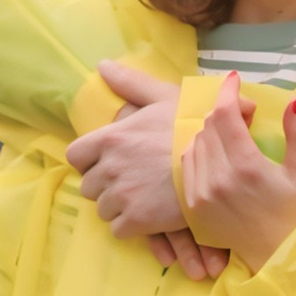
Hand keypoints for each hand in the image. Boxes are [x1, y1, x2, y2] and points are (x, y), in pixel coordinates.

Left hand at [68, 67, 227, 281]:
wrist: (220, 164)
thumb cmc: (192, 127)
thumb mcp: (163, 96)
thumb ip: (130, 83)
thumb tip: (103, 66)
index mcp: (111, 137)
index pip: (76, 156)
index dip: (89, 161)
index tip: (108, 162)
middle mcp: (110, 167)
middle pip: (89, 186)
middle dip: (106, 185)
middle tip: (132, 182)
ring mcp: (122, 196)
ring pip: (103, 209)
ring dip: (119, 207)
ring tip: (143, 198)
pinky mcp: (137, 221)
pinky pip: (118, 229)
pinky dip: (131, 226)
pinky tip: (149, 216)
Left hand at [181, 84, 295, 265]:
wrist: (274, 253)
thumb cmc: (293, 210)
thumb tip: (294, 100)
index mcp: (246, 166)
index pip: (225, 114)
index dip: (227, 91)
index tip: (232, 79)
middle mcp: (218, 177)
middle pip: (208, 125)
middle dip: (223, 112)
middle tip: (239, 113)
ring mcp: (201, 192)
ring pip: (195, 141)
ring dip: (210, 131)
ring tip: (229, 135)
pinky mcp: (192, 204)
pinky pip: (187, 163)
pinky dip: (199, 151)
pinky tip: (215, 155)